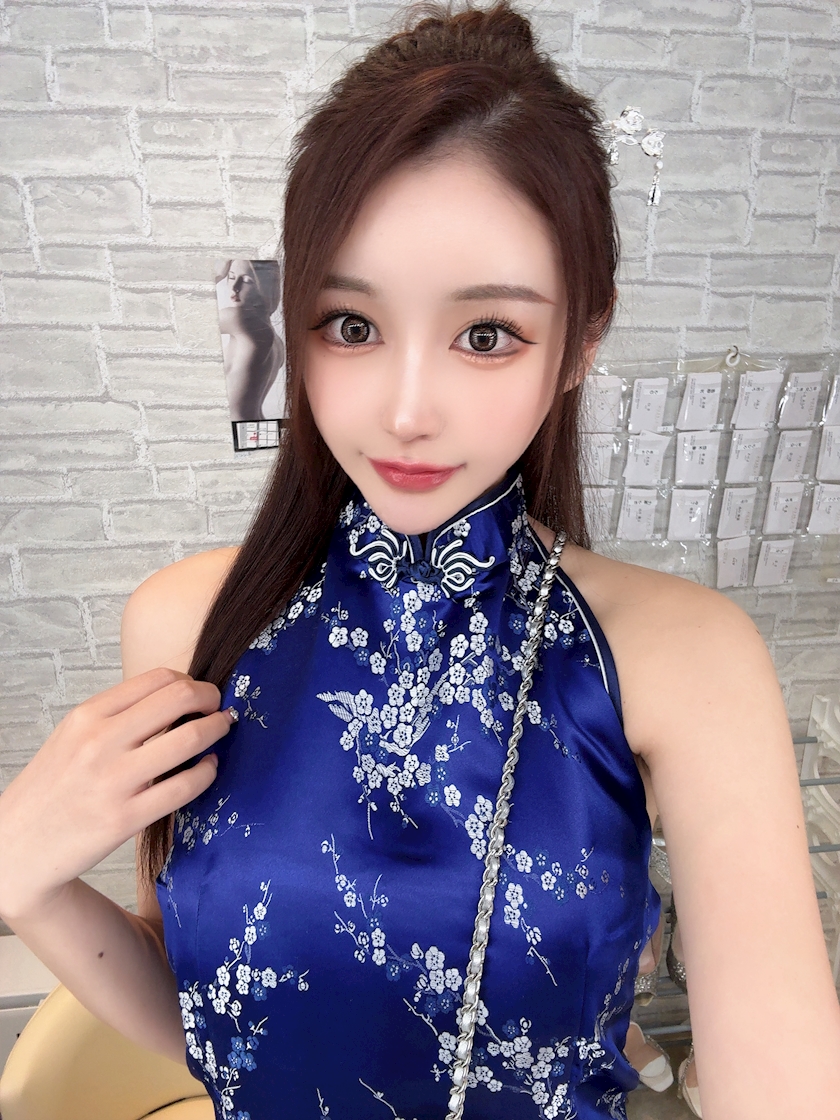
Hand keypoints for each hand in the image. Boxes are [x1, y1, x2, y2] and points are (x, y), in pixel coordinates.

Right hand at [0, 668, 231, 921]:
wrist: (17, 847)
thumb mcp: (73, 736)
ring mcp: (114, 781)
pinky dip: (208, 771)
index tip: (200, 692)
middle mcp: (100, 742)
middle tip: (219, 707)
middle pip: (179, 698)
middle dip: (211, 698)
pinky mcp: (126, 818)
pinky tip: (208, 767)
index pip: (158, 678)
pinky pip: (186, 786)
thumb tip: (174, 696)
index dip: (190, 681)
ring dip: (217, 729)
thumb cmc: (53, 787)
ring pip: (189, 739)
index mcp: (87, 715)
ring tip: (222, 730)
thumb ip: (117, 715)